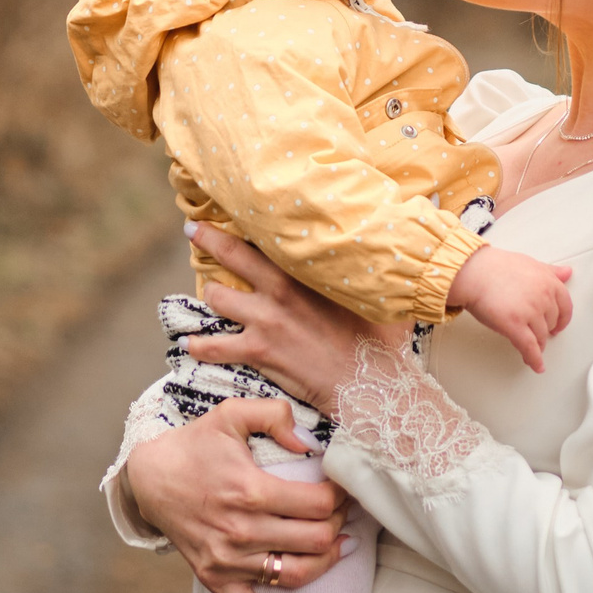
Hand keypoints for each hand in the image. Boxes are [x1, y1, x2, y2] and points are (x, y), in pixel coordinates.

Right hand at [122, 397, 351, 592]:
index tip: (343, 487)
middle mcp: (241, 531)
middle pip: (315, 540)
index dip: (341, 496)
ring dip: (327, 561)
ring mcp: (228, 561)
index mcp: (250, 491)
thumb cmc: (196, 445)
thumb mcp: (231, 413)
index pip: (318, 504)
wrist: (149, 478)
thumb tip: (309, 442)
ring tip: (339, 544)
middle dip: (338, 524)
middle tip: (342, 511)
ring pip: (297, 575)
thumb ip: (274, 414)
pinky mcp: (215, 580)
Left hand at [179, 222, 405, 413]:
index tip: (234, 208)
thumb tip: (401, 243)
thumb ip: (373, 271)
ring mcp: (266, 320)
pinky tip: (191, 344)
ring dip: (212, 295)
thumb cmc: (382, 341)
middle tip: (194, 229)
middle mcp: (281, 289)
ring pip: (218, 296)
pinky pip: (215, 346)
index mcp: (309, 271)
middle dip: (209, 239)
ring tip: (207, 293)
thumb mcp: (381, 296)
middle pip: (232, 254)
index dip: (251, 221)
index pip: (272, 236)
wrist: (371, 384)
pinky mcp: (258, 351)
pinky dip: (201, 345)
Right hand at [445, 244, 573, 371]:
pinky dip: (534, 359)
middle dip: (544, 330)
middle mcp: (543, 297)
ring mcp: (530, 312)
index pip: (565, 306)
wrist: (472, 272)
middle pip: (551, 323)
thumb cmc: (494, 266)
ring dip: (537, 345)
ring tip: (532, 348)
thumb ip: (550, 271)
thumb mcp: (529, 263)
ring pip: (540, 337)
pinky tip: (536, 365)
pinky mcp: (515, 326)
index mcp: (548, 281)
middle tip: (537, 333)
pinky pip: (529, 348)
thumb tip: (567, 273)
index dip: (562, 319)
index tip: (558, 325)